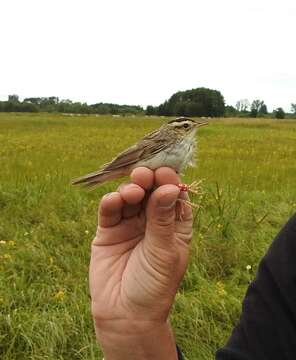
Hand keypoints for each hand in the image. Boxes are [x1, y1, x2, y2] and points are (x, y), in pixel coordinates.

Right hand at [90, 167, 192, 358]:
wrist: (126, 316)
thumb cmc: (154, 287)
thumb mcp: (164, 252)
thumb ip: (163, 219)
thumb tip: (171, 187)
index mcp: (174, 225)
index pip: (174, 196)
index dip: (170, 182)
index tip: (165, 173)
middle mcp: (152, 220)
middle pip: (150, 192)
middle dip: (148, 181)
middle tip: (144, 175)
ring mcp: (129, 224)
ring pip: (130, 197)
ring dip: (130, 189)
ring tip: (132, 192)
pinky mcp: (108, 230)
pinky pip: (109, 211)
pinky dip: (111, 202)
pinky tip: (114, 200)